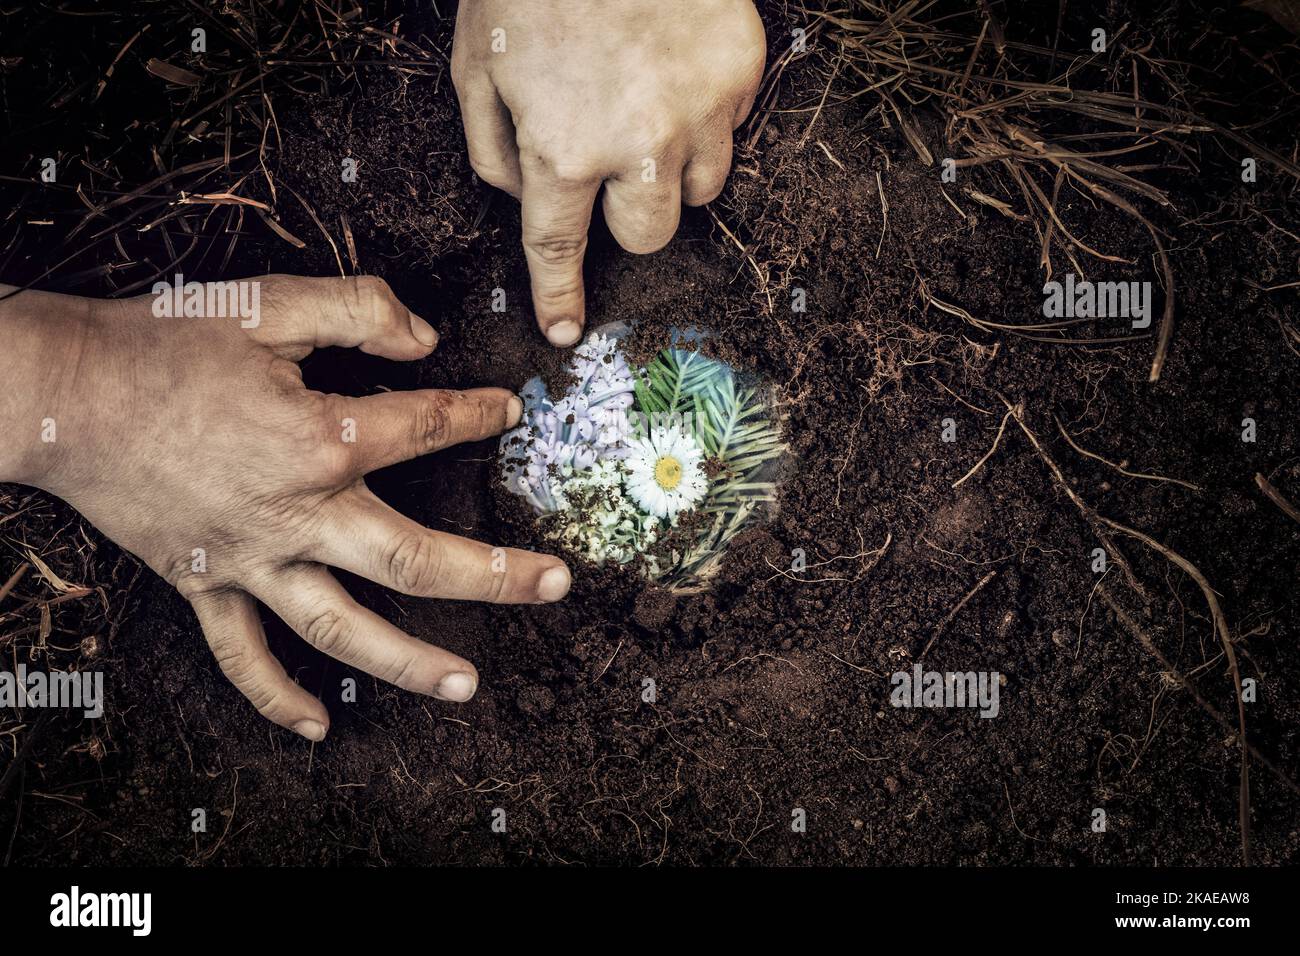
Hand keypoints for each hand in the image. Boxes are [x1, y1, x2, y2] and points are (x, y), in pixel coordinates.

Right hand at [2, 275, 570, 740]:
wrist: (55, 393)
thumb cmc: (157, 344)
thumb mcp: (266, 304)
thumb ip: (359, 309)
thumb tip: (426, 335)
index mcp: (319, 440)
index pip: (425, 429)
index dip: (475, 414)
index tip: (507, 410)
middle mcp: (295, 514)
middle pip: (414, 559)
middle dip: (494, 575)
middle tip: (555, 585)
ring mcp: (249, 560)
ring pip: (340, 628)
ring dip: (407, 663)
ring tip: (465, 687)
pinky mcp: (203, 582)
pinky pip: (243, 654)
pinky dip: (277, 696)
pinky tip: (319, 724)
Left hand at [451, 0, 765, 345]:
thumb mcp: (474, 65)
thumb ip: (493, 151)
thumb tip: (527, 199)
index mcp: (563, 149)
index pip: (559, 250)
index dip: (560, 298)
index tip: (565, 331)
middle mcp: (640, 145)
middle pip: (648, 236)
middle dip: (627, 215)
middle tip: (611, 166)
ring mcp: (702, 109)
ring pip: (700, 190)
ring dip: (671, 170)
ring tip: (647, 108)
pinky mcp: (742, 70)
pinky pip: (731, 125)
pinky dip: (705, 111)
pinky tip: (673, 64)